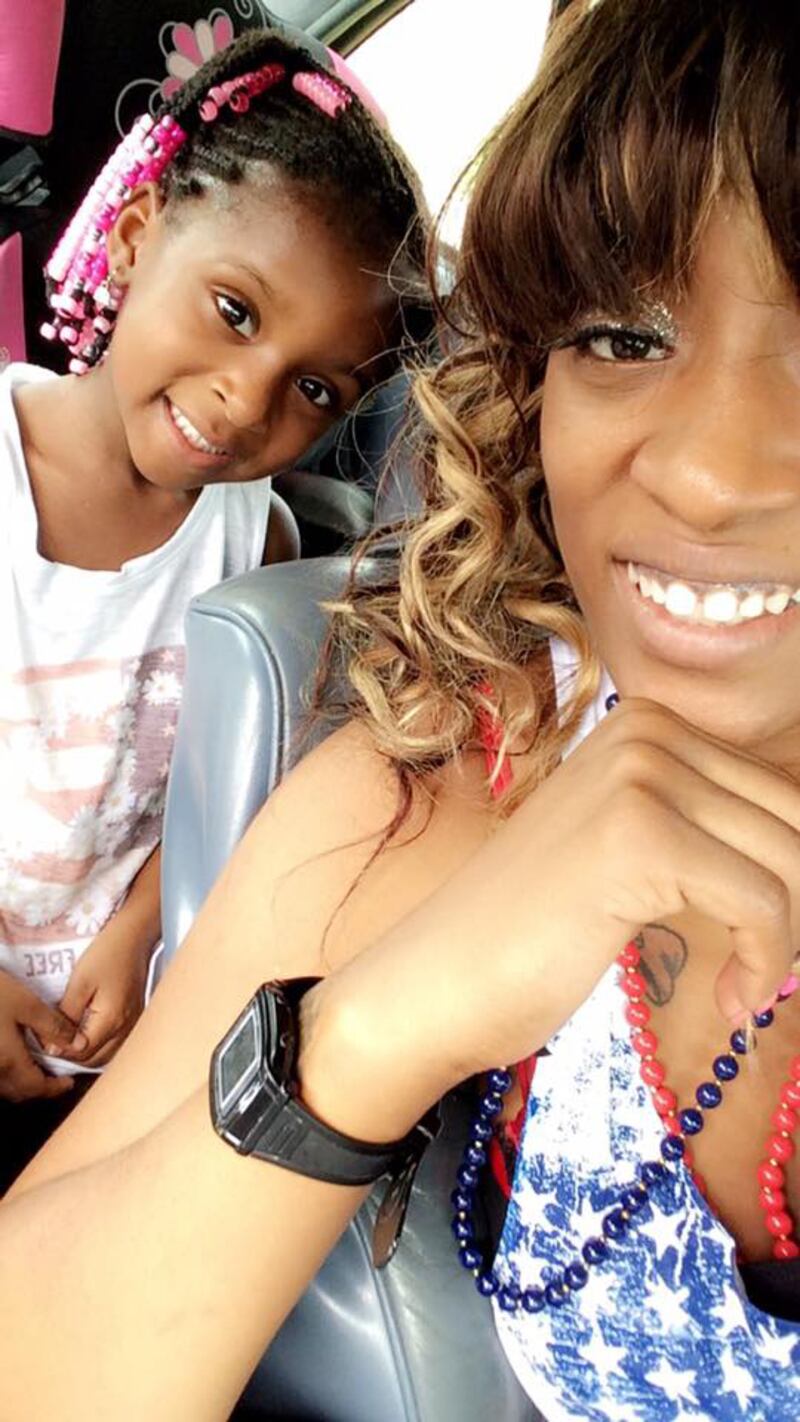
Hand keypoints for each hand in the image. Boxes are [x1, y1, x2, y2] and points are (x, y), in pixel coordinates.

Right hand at [0, 970, 86, 1101]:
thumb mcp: (26, 1004)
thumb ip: (53, 1027)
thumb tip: (80, 1046)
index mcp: (8, 1062)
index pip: (36, 1088)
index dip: (55, 1088)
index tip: (68, 1082)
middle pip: (18, 1093)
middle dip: (38, 1088)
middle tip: (54, 1074)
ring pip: (2, 1087)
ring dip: (20, 1083)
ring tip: (34, 1066)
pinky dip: (4, 1074)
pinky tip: (10, 1056)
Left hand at [58, 914, 152, 1067]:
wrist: (135, 936)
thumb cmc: (107, 953)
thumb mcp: (80, 982)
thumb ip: (66, 1016)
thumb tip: (54, 1045)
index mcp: (111, 1021)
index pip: (81, 1052)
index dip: (60, 1049)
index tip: (44, 1038)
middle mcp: (126, 1028)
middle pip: (94, 1060)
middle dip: (71, 1056)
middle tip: (52, 1040)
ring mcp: (133, 1024)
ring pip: (107, 1055)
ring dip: (86, 1053)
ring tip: (67, 1038)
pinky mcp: (135, 1017)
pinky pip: (116, 1043)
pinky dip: (100, 1046)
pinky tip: (87, 1033)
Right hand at [307, 700, 799, 1138]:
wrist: (435, 980)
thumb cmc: (532, 932)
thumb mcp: (633, 855)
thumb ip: (711, 830)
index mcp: (646, 724)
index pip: (782, 790)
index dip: (790, 874)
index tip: (767, 942)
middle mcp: (646, 730)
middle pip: (796, 816)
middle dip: (796, 904)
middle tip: (760, 968)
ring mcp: (639, 776)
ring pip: (791, 858)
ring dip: (786, 943)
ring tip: (742, 988)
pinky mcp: (637, 837)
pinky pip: (763, 903)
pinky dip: (766, 964)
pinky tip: (730, 1000)